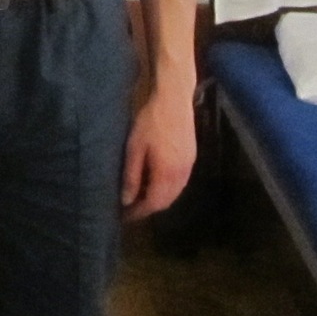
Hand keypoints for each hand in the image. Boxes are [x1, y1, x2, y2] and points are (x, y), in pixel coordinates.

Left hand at [119, 79, 197, 219]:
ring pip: (175, 193)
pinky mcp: (191, 157)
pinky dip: (168, 189)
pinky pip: (180, 182)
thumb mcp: (134, 148)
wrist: (174, 100)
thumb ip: (131, 176)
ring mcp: (189, 166)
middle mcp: (181, 174)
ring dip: (159, 199)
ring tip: (141, 197)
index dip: (139, 212)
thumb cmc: (151, 122)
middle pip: (166, 202)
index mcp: (166, 174)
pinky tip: (156, 182)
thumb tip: (127, 200)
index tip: (125, 216)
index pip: (153, 203)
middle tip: (131, 208)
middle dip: (149, 208)